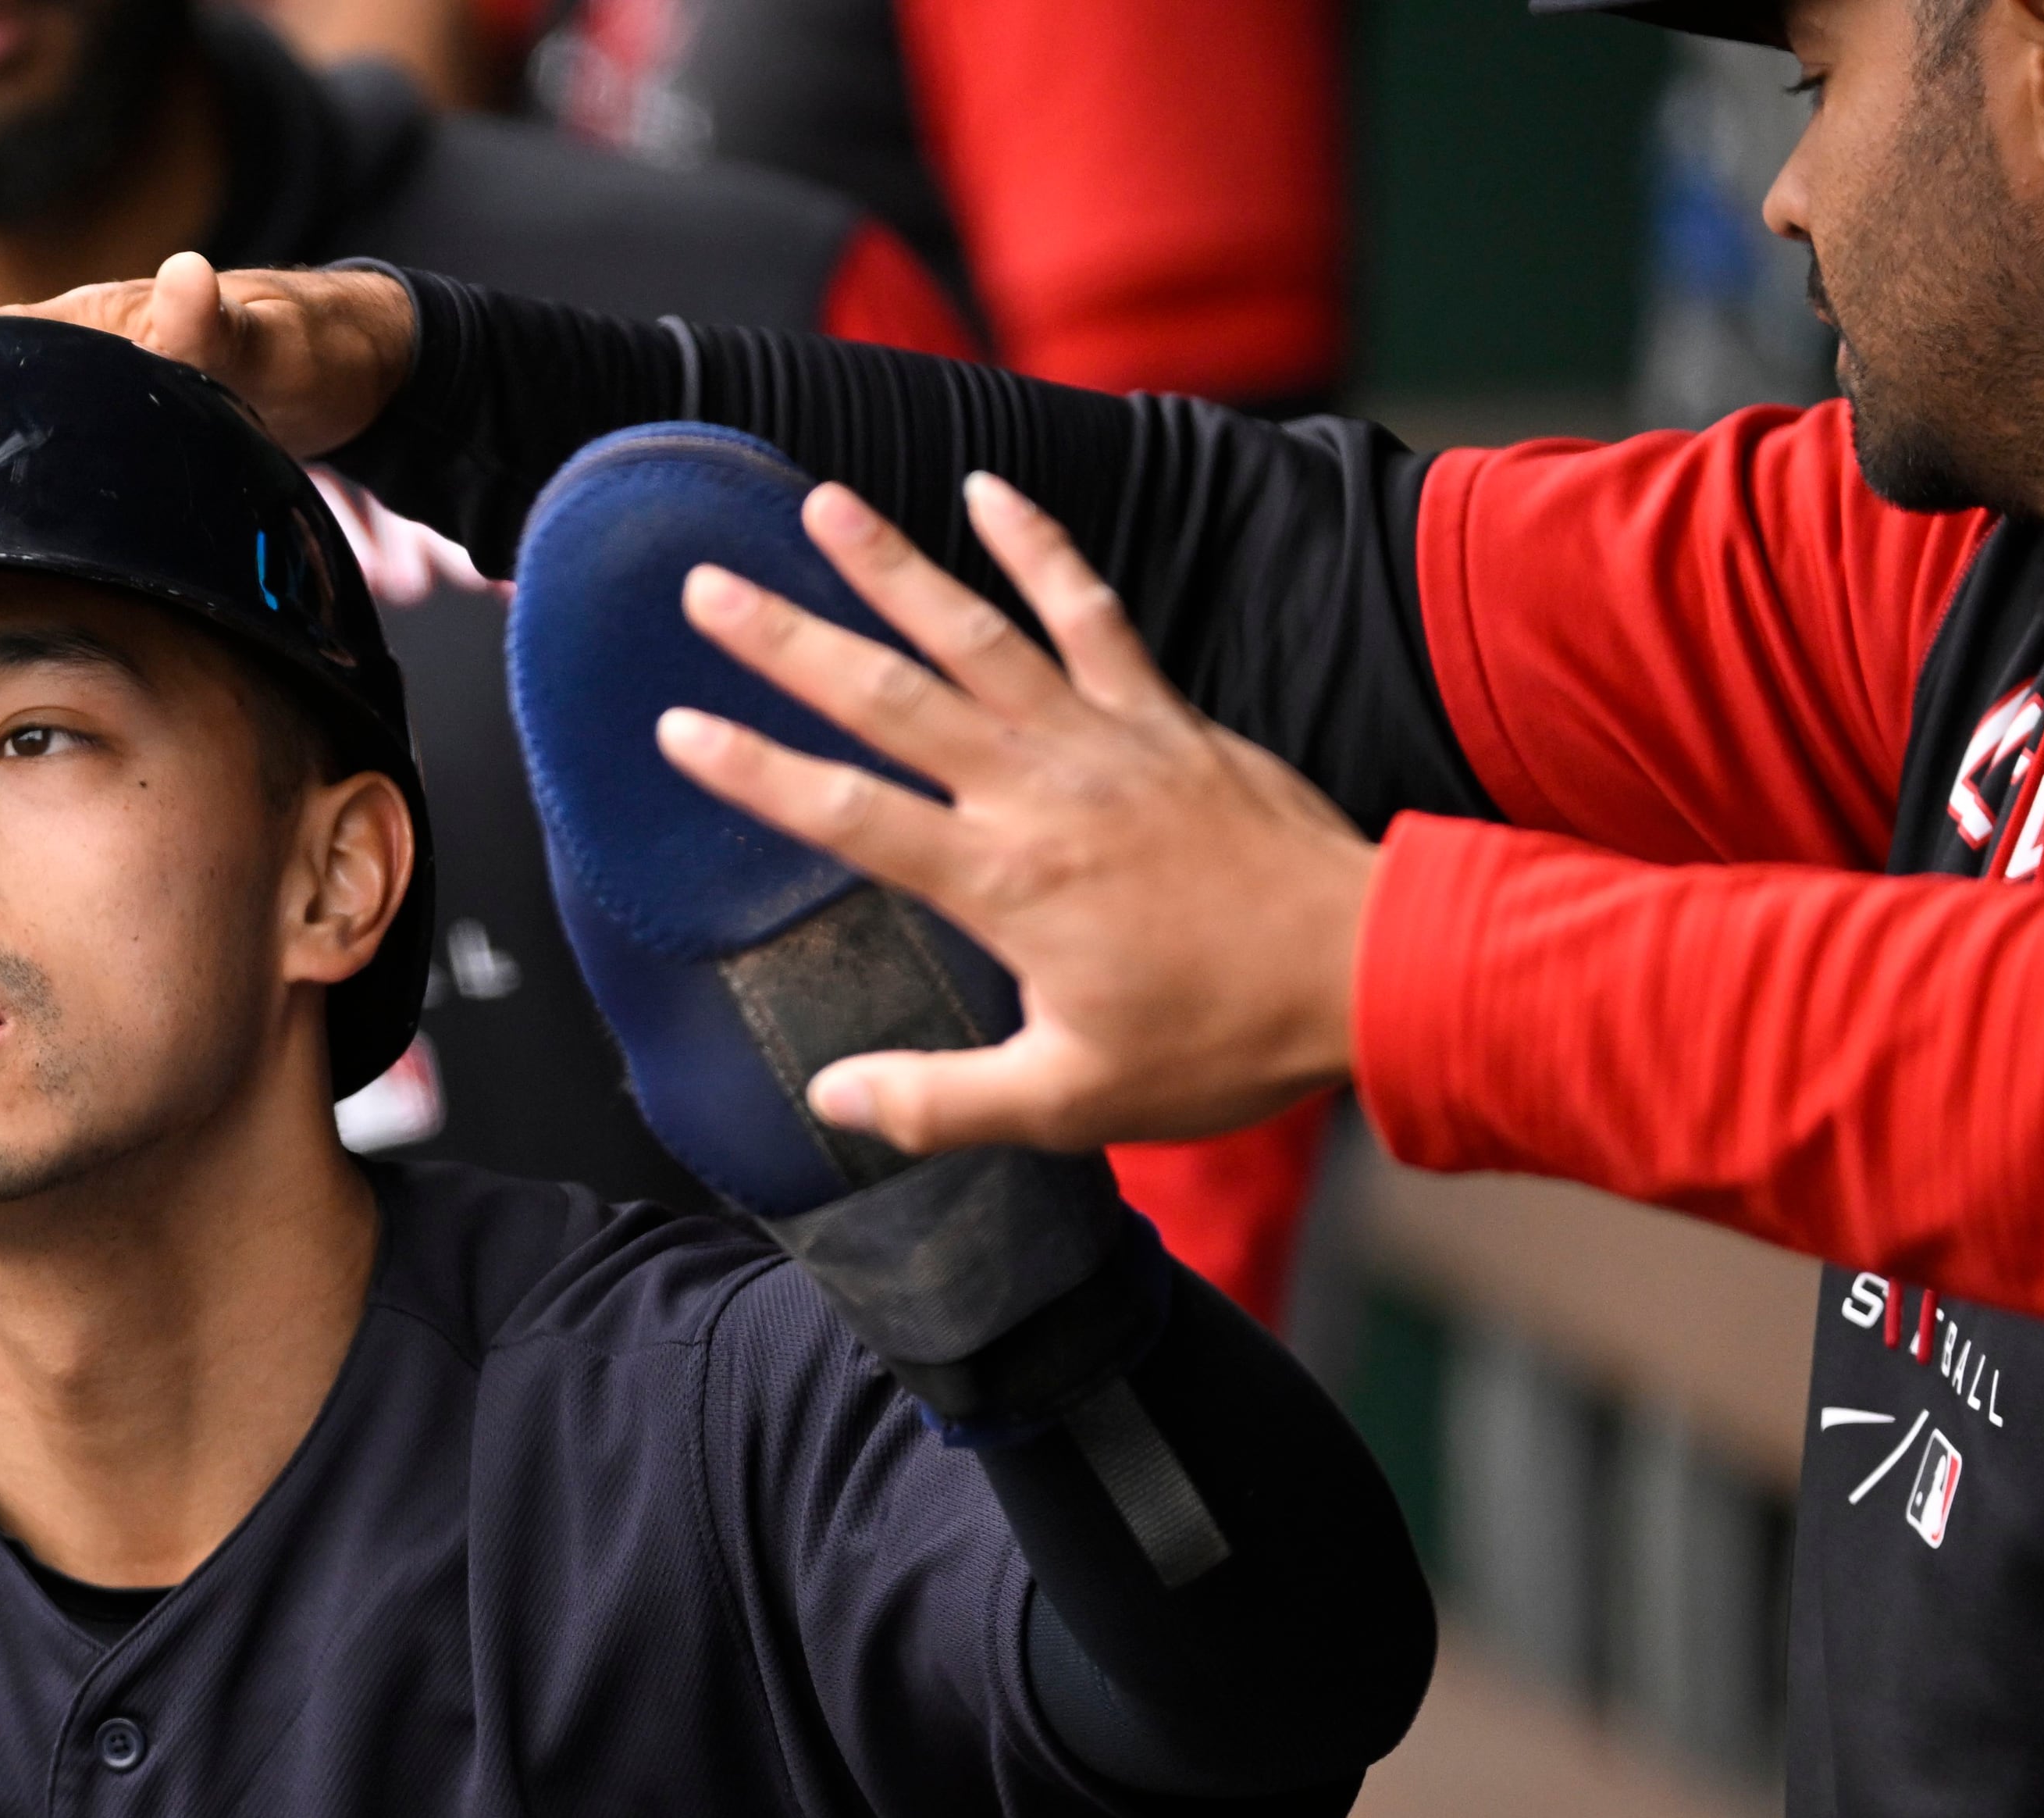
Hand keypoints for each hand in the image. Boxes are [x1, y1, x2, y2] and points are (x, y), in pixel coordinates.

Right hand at [0, 252, 418, 457]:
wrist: (355, 373)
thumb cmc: (310, 349)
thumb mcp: (266, 343)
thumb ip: (216, 325)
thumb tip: (185, 278)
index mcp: (93, 321)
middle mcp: (82, 352)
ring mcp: (97, 395)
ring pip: (13, 424)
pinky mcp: (120, 435)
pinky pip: (55, 459)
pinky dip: (21, 483)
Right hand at [648, 474, 1377, 1153]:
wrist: (1366, 968)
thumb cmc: (1218, 1040)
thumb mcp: (1069, 1101)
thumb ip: (941, 1101)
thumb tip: (830, 1096)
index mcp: (1004, 883)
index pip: (850, 815)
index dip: (757, 771)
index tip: (676, 727)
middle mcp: (1039, 791)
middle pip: (891, 700)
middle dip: (790, 642)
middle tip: (707, 587)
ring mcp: (1102, 739)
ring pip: (976, 634)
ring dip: (892, 566)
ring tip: (819, 505)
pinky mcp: (1161, 714)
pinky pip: (1089, 610)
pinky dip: (1039, 545)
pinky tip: (985, 490)